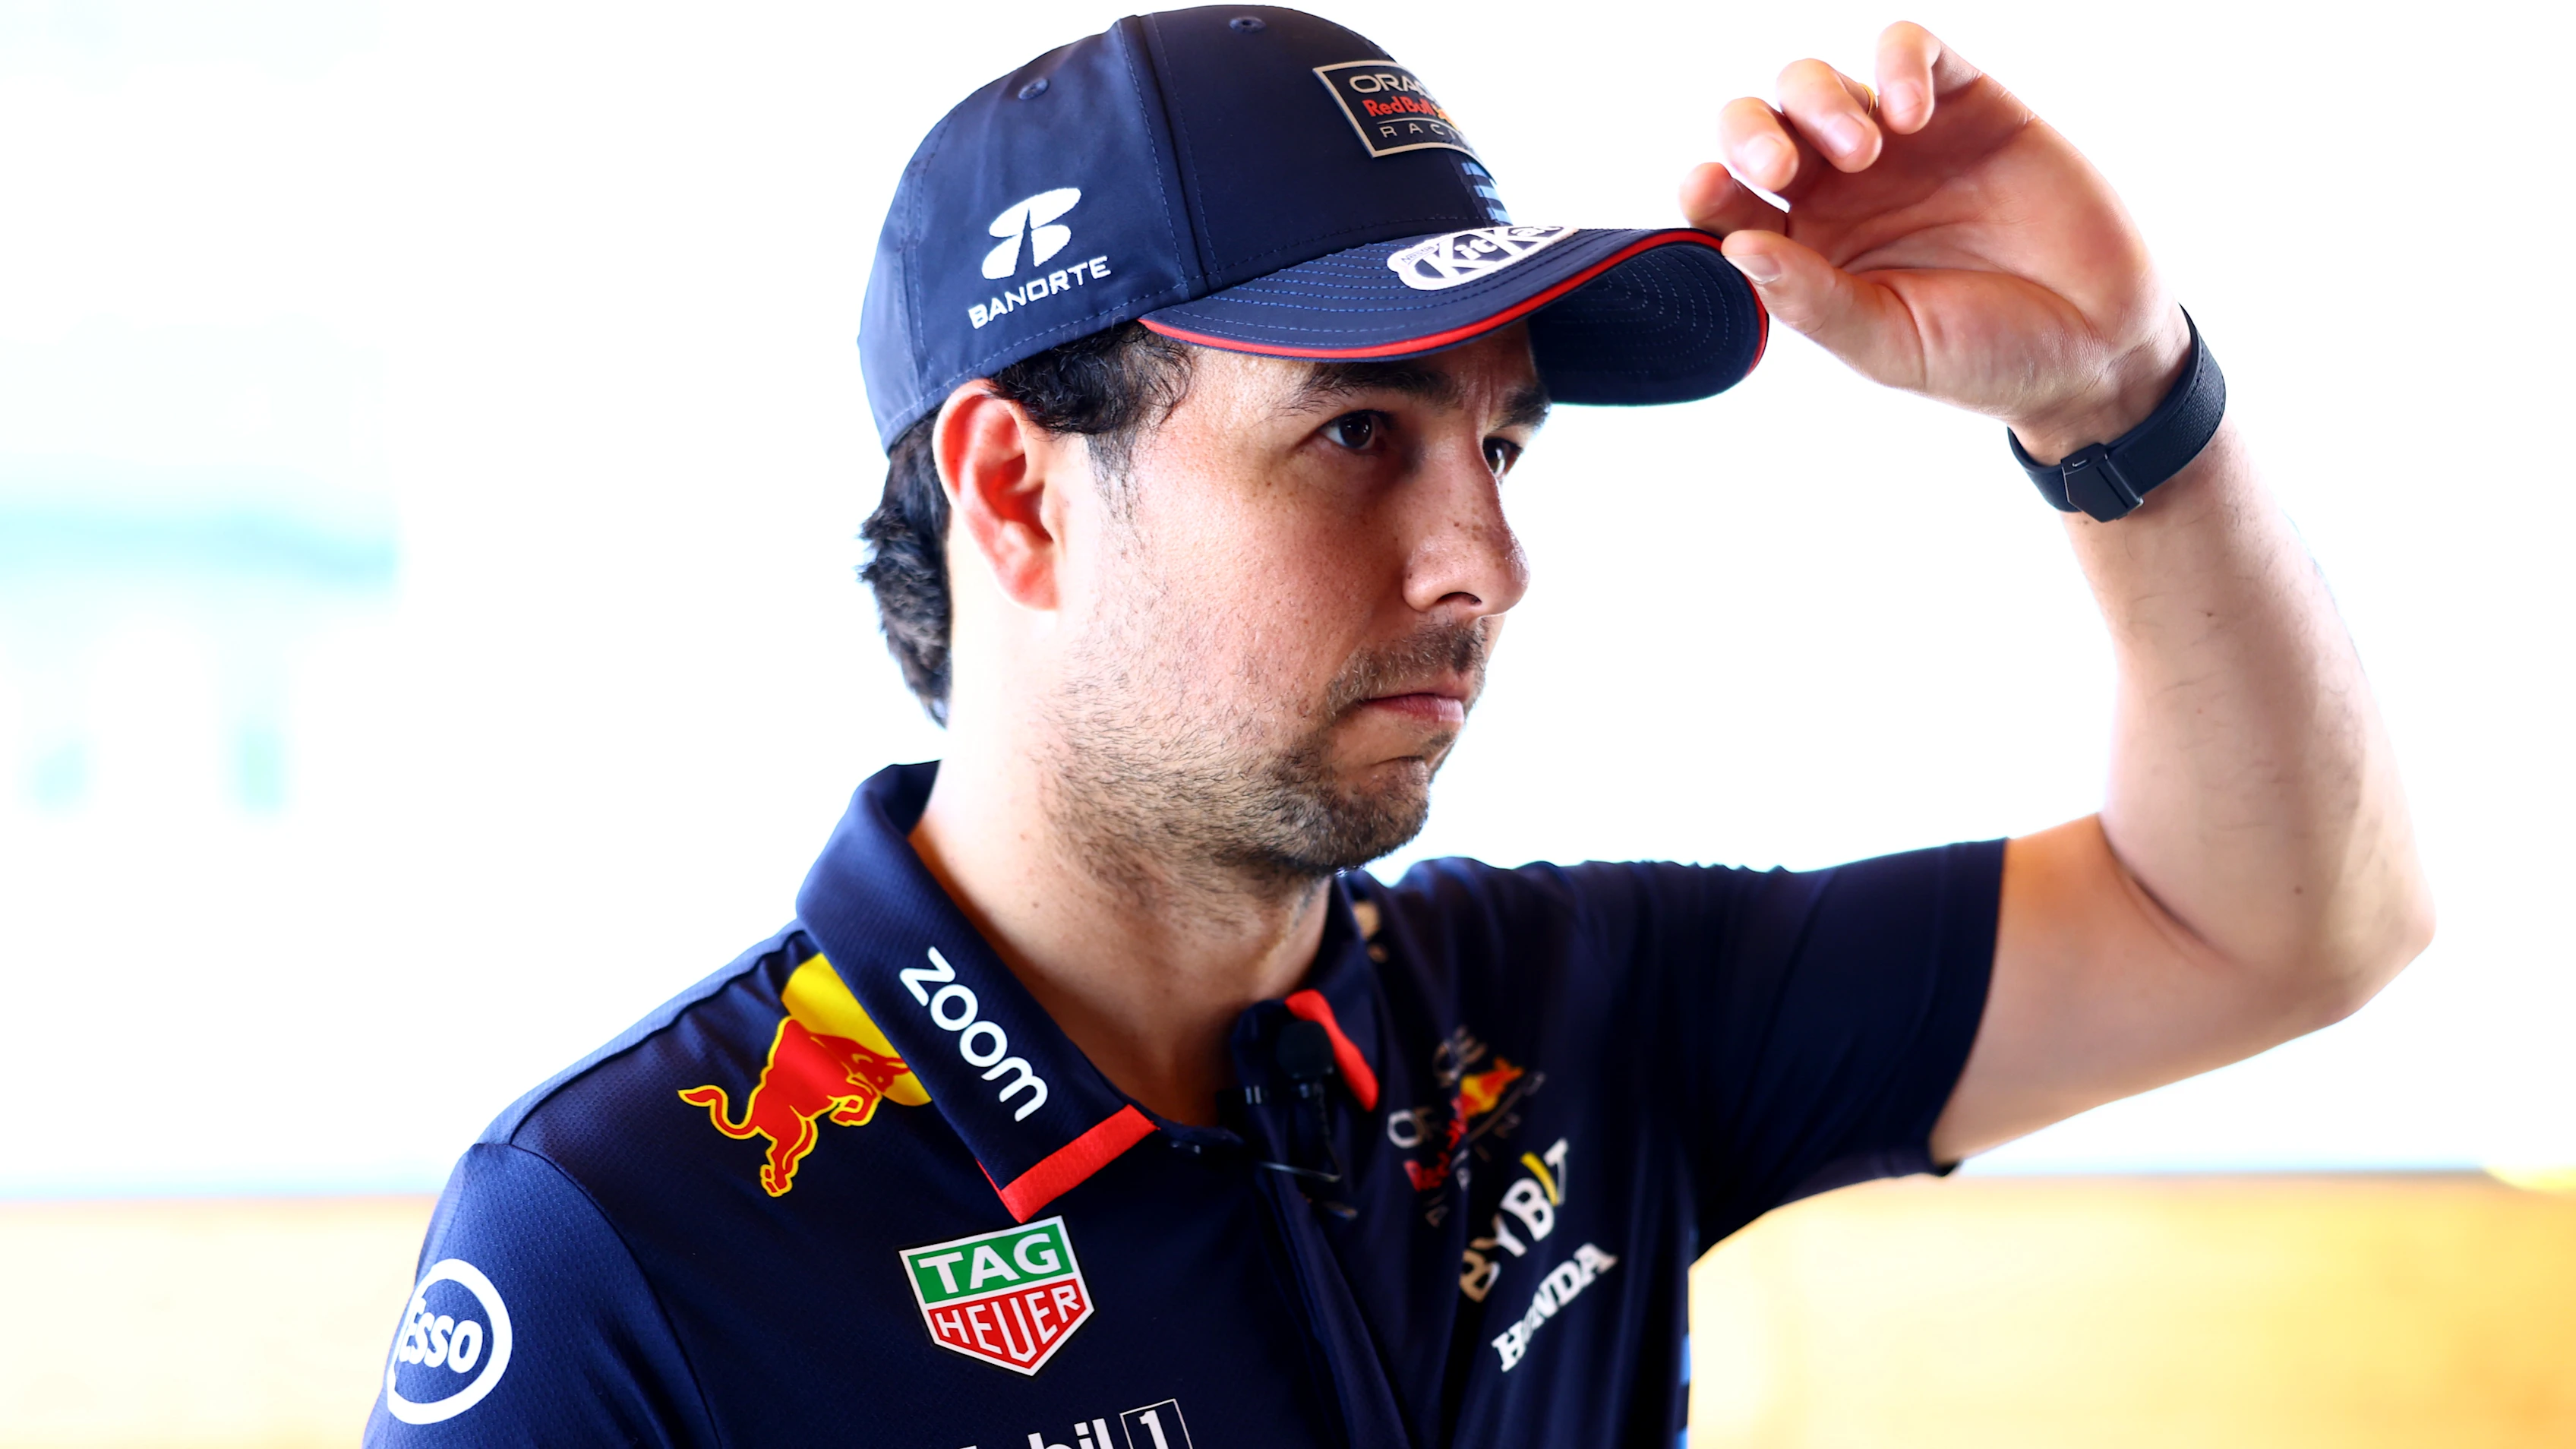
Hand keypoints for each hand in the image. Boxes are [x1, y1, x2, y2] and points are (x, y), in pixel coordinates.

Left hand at [1682, 23, 2188, 461]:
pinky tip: (1912, 115)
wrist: (2097, 345)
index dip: (1704, 187)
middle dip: (1750, 133)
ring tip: (1862, 149)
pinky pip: (1911, 51)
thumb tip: (1733, 248)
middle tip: (1779, 168)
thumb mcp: (1889, 344)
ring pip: (1817, 82)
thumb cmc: (1984, 357)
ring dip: (1819, 102)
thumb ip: (1811, 299)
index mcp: (1804, 248)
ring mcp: (1899, 143)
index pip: (1727, 202)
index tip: (1707, 189)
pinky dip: (1899, 65)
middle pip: (1757, 127)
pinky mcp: (1964, 104)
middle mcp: (1838, 190)